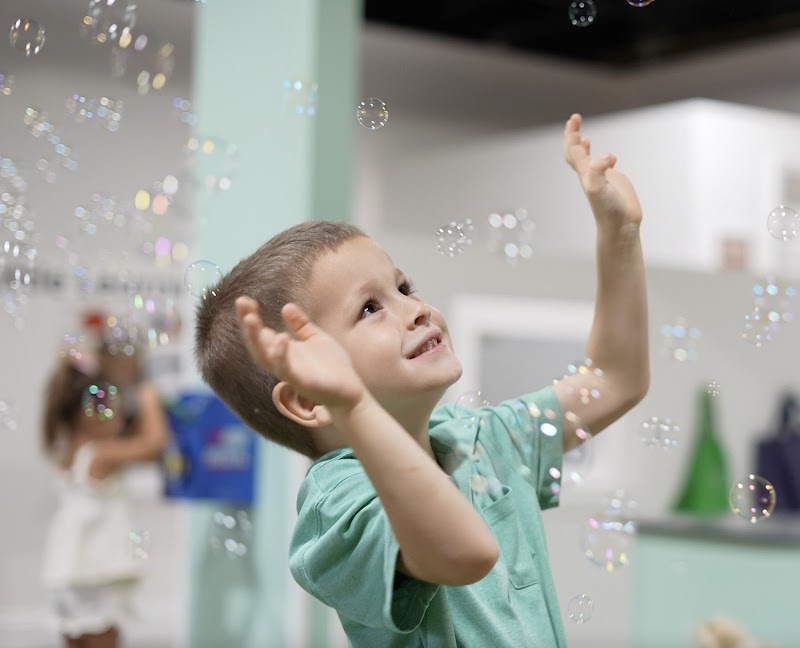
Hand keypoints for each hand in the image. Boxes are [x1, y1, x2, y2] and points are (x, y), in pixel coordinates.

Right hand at [235, 296, 365, 412]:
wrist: (350, 392)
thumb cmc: (333, 367)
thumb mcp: (315, 338)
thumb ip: (301, 325)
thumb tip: (286, 306)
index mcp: (284, 351)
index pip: (261, 333)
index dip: (251, 317)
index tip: (244, 300)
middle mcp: (281, 362)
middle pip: (256, 344)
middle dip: (247, 325)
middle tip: (240, 303)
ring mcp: (289, 373)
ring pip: (265, 357)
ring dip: (255, 338)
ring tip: (250, 318)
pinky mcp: (301, 382)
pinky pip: (286, 370)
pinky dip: (281, 355)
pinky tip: (281, 338)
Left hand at [563, 113, 641, 229]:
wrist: (620, 225)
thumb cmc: (608, 210)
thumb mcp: (599, 188)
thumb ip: (598, 170)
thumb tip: (604, 155)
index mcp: (585, 173)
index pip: (573, 149)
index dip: (572, 134)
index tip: (574, 119)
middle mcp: (590, 174)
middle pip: (576, 152)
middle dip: (574, 135)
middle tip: (575, 119)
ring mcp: (602, 178)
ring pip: (589, 160)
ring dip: (585, 148)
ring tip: (584, 138)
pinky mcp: (613, 183)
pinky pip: (606, 168)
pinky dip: (605, 159)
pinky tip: (610, 158)